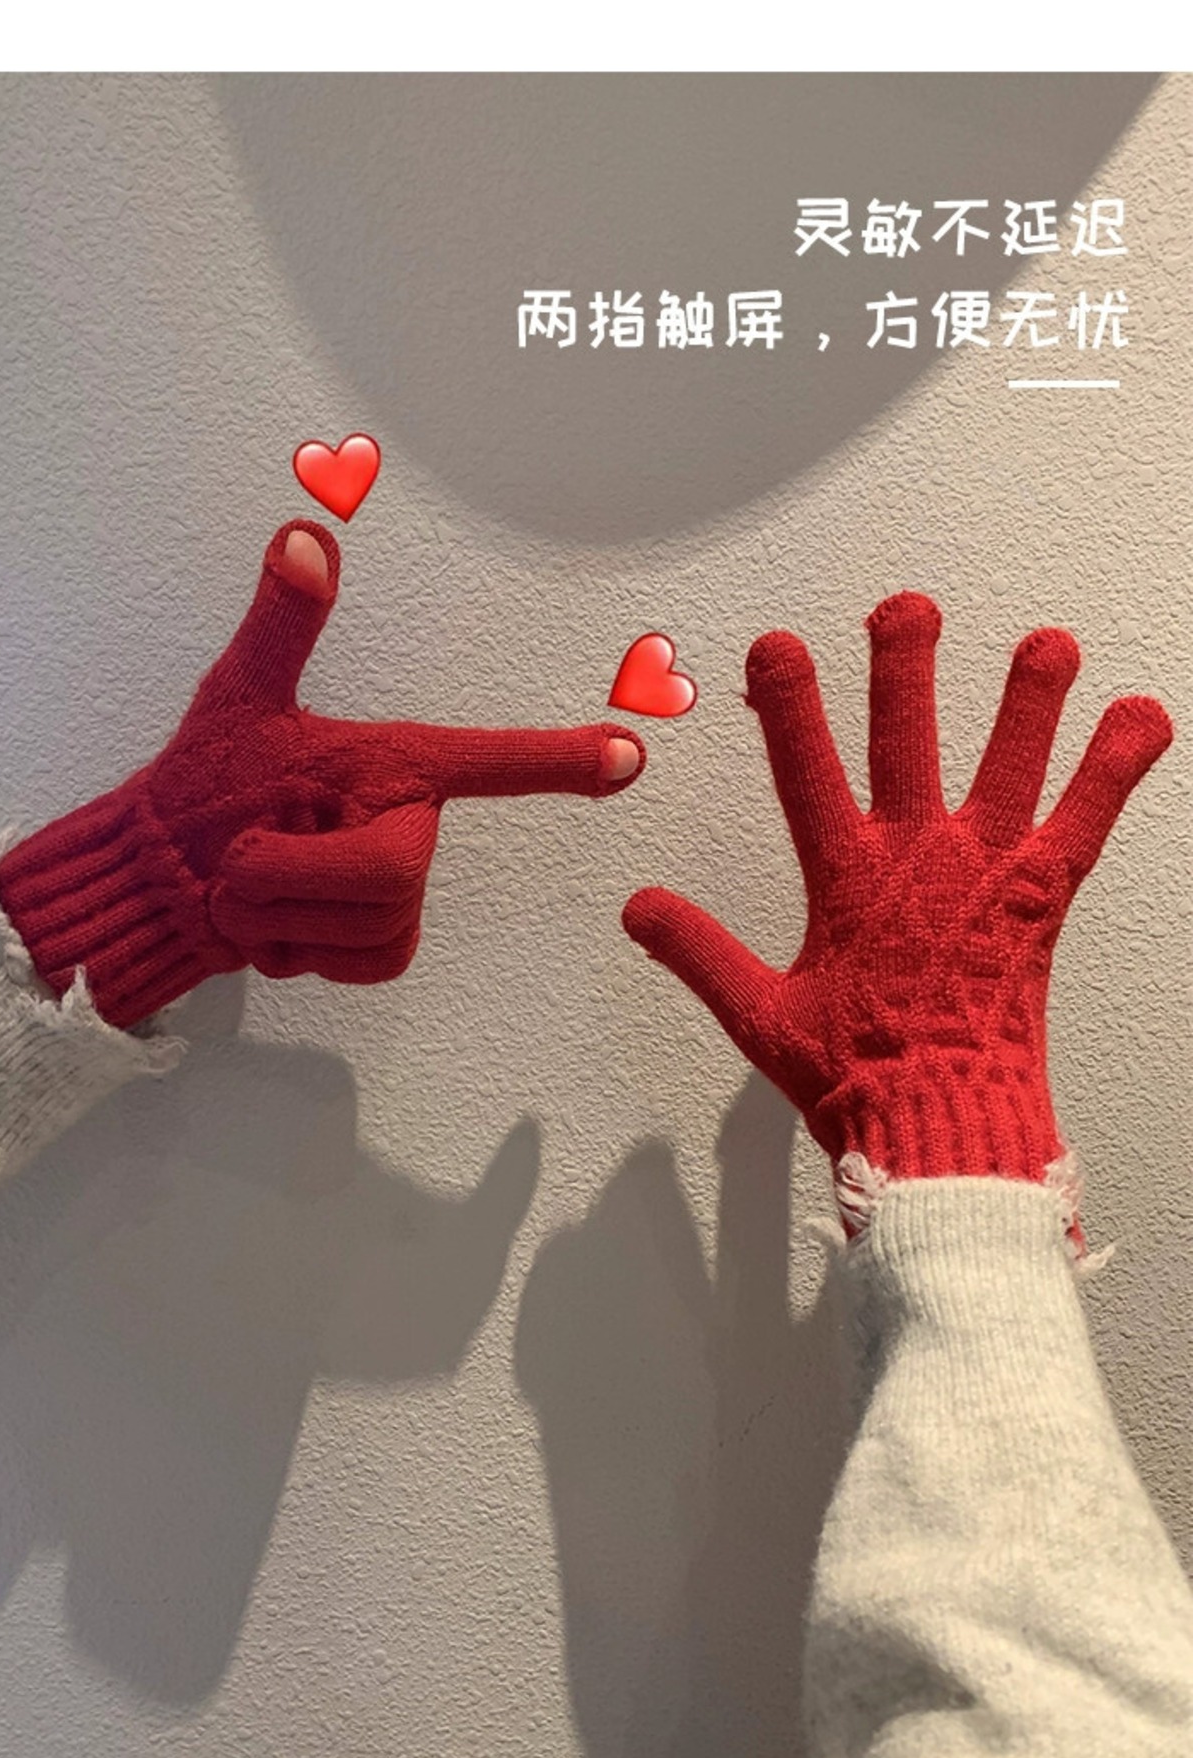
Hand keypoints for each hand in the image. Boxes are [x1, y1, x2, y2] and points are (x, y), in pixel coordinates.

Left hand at [0, 520, 644, 1028]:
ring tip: (247, 891)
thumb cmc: (207, 782)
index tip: (629, 756)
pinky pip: (366, 963)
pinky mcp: (379, 944)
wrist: (167, 875)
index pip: (490, 760)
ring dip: (283, 915)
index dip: (557, 759)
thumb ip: (281, 622)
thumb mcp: (237, 697)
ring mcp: (398, 889)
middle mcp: (409, 823)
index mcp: (393, 761)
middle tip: (238, 864)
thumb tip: (302, 535)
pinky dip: (301, 953)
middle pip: (393, 873)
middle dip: (298, 875)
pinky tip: (271, 929)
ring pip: (374, 922)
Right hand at [623, 592, 1171, 1194]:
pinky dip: (1114, 768)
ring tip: (1045, 644)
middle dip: (904, 668)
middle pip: (907, 740)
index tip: (779, 648)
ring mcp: (983, 873)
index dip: (789, 704)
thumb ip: (698, 952)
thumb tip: (640, 909)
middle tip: (907, 610)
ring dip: (1027, 701)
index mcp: (844, 880)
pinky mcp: (1038, 899)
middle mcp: (917, 860)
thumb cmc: (857, 1077)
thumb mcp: (758, 1015)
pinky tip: (1140, 718)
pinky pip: (1086, 820)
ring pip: (1008, 764)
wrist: (943, 1123)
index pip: (804, 770)